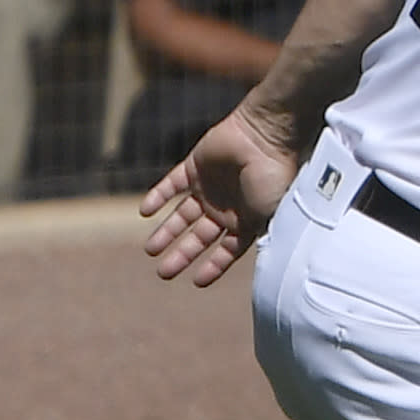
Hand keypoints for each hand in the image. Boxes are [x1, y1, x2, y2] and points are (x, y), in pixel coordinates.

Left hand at [140, 104, 299, 287]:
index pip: (226, 250)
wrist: (265, 136)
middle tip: (164, 273)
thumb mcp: (272, 215)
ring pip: (183, 215)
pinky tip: (144, 212)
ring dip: (167, 232)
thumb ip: (262, 238)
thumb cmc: (274, 177)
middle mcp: (227, 207)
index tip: (196, 282)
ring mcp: (210, 187)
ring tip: (150, 251)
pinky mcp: (194, 167)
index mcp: (247, 220)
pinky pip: (172, 185)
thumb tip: (265, 265)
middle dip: (182, 255)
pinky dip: (158, 197)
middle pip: (199, 237)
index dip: (212, 267)